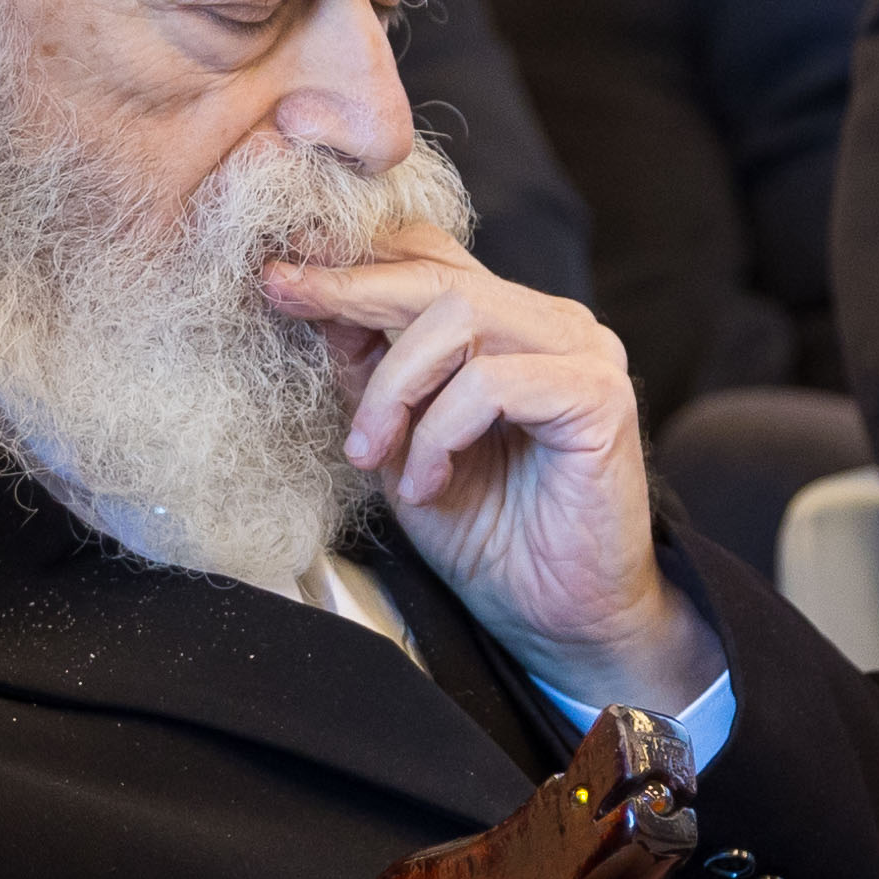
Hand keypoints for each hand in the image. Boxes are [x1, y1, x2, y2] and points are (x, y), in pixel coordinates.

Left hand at [261, 236, 718, 713]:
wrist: (558, 620)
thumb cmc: (490, 538)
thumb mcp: (400, 446)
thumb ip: (370, 373)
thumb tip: (313, 303)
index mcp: (510, 325)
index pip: (430, 257)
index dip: (353, 259)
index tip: (280, 274)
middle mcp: (552, 325)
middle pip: (439, 276)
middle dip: (351, 291)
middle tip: (285, 299)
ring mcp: (583, 354)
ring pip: (460, 317)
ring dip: (394, 387)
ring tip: (373, 454)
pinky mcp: (598, 396)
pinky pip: (492, 382)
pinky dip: (441, 432)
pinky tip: (429, 483)